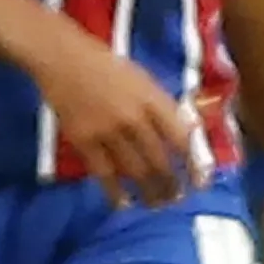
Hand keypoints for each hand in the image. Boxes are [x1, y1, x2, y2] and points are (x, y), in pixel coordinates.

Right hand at [45, 34, 209, 204]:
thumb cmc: (108, 66)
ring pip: (135, 170)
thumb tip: (189, 132)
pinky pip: (103, 173)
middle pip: (160, 160)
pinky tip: (124, 204)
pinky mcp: (84, 140)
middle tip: (177, 199)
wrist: (63, 59)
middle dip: (171, 184)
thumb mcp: (145, 79)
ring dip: (149, 191)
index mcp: (153, 99)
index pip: (181, 138)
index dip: (193, 164)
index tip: (200, 182)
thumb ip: (164, 106)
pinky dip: (114, 192)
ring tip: (157, 204)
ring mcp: (108, 131)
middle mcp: (134, 117)